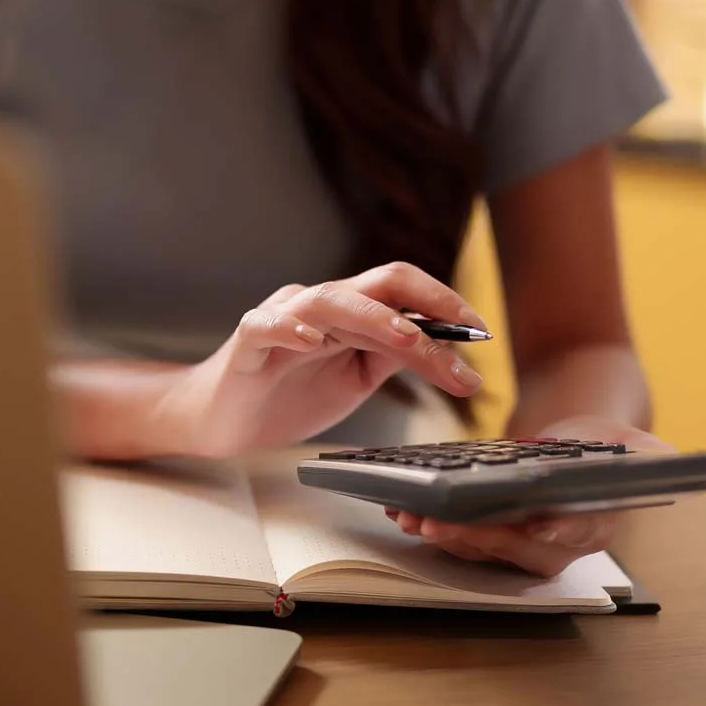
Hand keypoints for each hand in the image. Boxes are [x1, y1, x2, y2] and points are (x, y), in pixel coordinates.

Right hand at [158, 262, 485, 458]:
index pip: (403, 292)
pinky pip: (266, 325)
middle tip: (464, 330)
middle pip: (376, 284)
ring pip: (330, 299)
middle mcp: (319, 306)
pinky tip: (312, 341)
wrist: (223, 421)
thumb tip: (450, 353)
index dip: (445, 305)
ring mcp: (282, 320)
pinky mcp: (247, 342)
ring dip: (373, 316)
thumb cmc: (287, 394)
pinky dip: (289, 328)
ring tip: (406, 337)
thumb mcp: (355, 379)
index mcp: (350, 314)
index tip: (481, 334)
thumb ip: (391, 358)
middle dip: (426, 302)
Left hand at [387, 416, 675, 577]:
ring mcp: (516, 543)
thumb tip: (670, 460)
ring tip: (412, 518)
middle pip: (512, 548)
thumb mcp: (641, 449)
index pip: (576, 536)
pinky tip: (403, 509)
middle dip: (475, 538)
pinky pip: (458, 535)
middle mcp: (552, 546)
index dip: (556, 533)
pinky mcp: (488, 533)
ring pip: (478, 547)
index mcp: (592, 527)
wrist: (578, 448)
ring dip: (443, 535)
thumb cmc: (608, 451)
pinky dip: (431, 524)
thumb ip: (654, 458)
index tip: (537, 527)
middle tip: (442, 525)